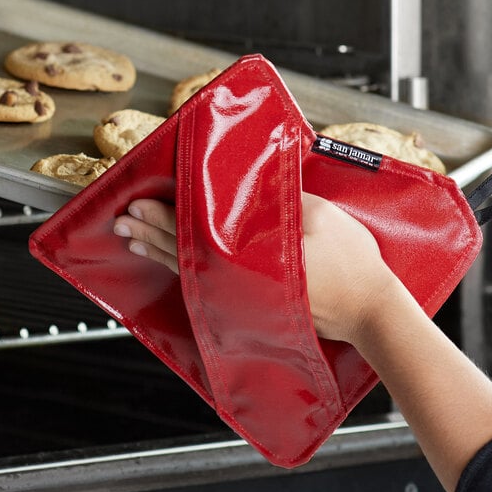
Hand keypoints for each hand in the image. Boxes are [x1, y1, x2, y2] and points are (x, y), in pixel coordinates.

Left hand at [113, 193, 396, 344]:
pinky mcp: (252, 304)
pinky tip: (172, 268)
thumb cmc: (352, 263)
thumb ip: (282, 198)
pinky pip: (207, 287)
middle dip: (152, 233)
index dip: (166, 214)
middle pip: (186, 250)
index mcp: (252, 251)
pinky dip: (183, 274)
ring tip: (134, 243)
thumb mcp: (321, 216)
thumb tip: (252, 180)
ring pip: (191, 271)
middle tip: (123, 220)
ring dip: (160, 254)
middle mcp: (240, 276)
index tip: (139, 202)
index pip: (196, 229)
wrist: (368, 310)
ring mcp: (244, 294)